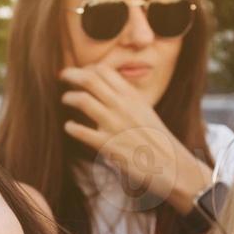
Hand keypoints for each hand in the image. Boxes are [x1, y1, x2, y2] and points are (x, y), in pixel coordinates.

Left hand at [59, 64, 210, 201]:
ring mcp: (114, 125)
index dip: (88, 68)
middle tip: (63, 76)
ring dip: (69, 97)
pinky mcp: (107, 146)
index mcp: (132, 96)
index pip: (104, 70)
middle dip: (71, 74)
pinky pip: (80, 131)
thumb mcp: (145, 110)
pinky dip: (70, 127)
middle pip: (89, 79)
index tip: (81, 72)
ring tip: (66, 99)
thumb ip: (126, 98)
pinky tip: (69, 127)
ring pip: (82, 100)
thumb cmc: (156, 138)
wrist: (171, 165)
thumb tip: (107, 90)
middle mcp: (122, 106)